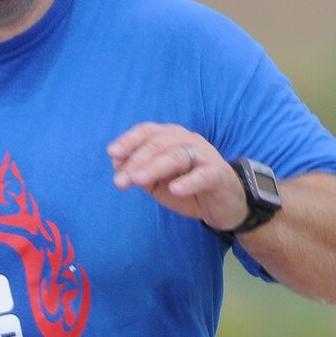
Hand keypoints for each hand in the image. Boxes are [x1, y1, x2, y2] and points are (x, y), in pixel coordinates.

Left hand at [107, 122, 247, 225]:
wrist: (222, 204)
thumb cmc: (188, 188)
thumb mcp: (158, 182)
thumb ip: (139, 172)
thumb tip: (116, 164)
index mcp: (171, 138)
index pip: (148, 132)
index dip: (129, 140)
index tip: (112, 153)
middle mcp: (188, 141)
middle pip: (159, 143)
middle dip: (137, 161)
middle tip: (121, 180)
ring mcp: (205, 156)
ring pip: (178, 155)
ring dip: (155, 167)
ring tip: (139, 180)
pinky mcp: (218, 174)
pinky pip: (204, 174)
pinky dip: (189, 181)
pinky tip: (175, 189)